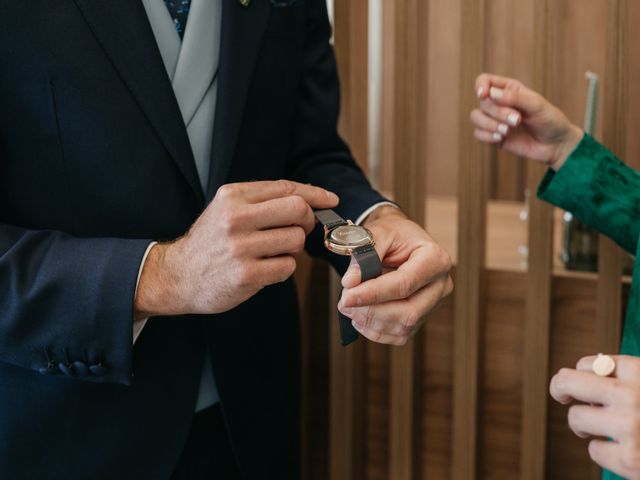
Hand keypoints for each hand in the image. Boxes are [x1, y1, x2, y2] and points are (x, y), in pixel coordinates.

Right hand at [135, 180, 338, 318]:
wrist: (178, 276)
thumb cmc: (211, 242)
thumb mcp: (227, 209)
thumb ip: (262, 201)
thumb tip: (310, 200)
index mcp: (232, 196)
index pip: (287, 189)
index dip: (315, 194)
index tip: (331, 200)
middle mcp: (235, 218)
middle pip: (298, 210)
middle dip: (308, 221)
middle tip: (300, 230)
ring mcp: (240, 247)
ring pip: (296, 240)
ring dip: (293, 249)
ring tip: (272, 252)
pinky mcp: (246, 275)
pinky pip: (287, 267)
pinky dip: (283, 268)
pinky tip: (264, 269)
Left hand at [337, 206, 452, 345]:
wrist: (399, 240)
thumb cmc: (392, 234)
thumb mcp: (378, 232)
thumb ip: (363, 255)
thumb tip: (350, 282)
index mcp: (435, 259)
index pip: (405, 283)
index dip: (374, 293)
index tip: (347, 296)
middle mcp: (440, 284)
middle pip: (408, 311)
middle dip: (372, 311)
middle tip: (344, 302)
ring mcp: (433, 304)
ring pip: (403, 327)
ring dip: (370, 322)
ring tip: (348, 307)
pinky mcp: (422, 317)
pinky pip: (400, 335)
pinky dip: (375, 331)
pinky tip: (360, 317)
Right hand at [471, 73, 583, 170]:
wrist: (555, 145)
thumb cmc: (549, 120)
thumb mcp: (536, 105)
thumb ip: (514, 97)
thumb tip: (490, 93)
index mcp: (509, 90)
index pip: (485, 81)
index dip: (480, 86)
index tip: (484, 95)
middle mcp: (499, 103)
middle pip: (483, 103)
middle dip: (498, 112)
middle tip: (517, 120)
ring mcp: (495, 120)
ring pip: (476, 117)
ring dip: (489, 124)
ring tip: (507, 131)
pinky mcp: (494, 136)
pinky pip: (478, 134)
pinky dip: (487, 136)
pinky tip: (501, 138)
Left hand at [550, 355, 639, 477]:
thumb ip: (627, 375)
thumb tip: (587, 369)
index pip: (589, 363)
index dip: (582, 373)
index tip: (582, 381)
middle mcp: (632, 396)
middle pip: (567, 382)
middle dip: (561, 389)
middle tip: (562, 395)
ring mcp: (630, 428)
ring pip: (576, 418)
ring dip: (585, 425)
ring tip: (602, 428)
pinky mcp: (630, 460)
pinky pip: (594, 450)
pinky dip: (605, 453)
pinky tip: (625, 452)